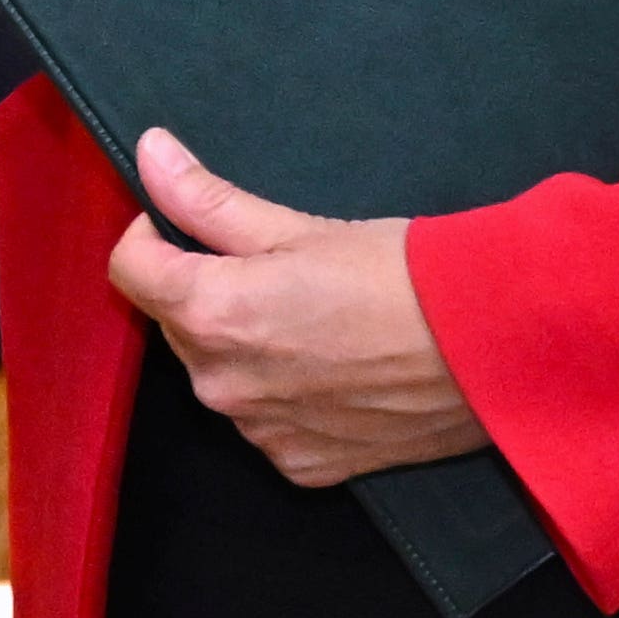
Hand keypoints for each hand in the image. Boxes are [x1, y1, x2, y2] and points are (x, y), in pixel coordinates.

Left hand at [103, 129, 491, 488]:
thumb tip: (150, 153)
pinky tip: (333, 365)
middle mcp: (221, 384)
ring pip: (218, 372)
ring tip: (314, 315)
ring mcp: (259, 432)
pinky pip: (263, 419)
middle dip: (204, 288)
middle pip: (175, 322)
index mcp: (212, 314)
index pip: (129, 269)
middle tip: (276, 265)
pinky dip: (282, 391)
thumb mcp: (301, 227)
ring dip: (242, 342)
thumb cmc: (403, 276)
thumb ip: (209, 200)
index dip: (152, 233)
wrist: (489, 350)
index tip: (190, 221)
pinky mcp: (299, 464)